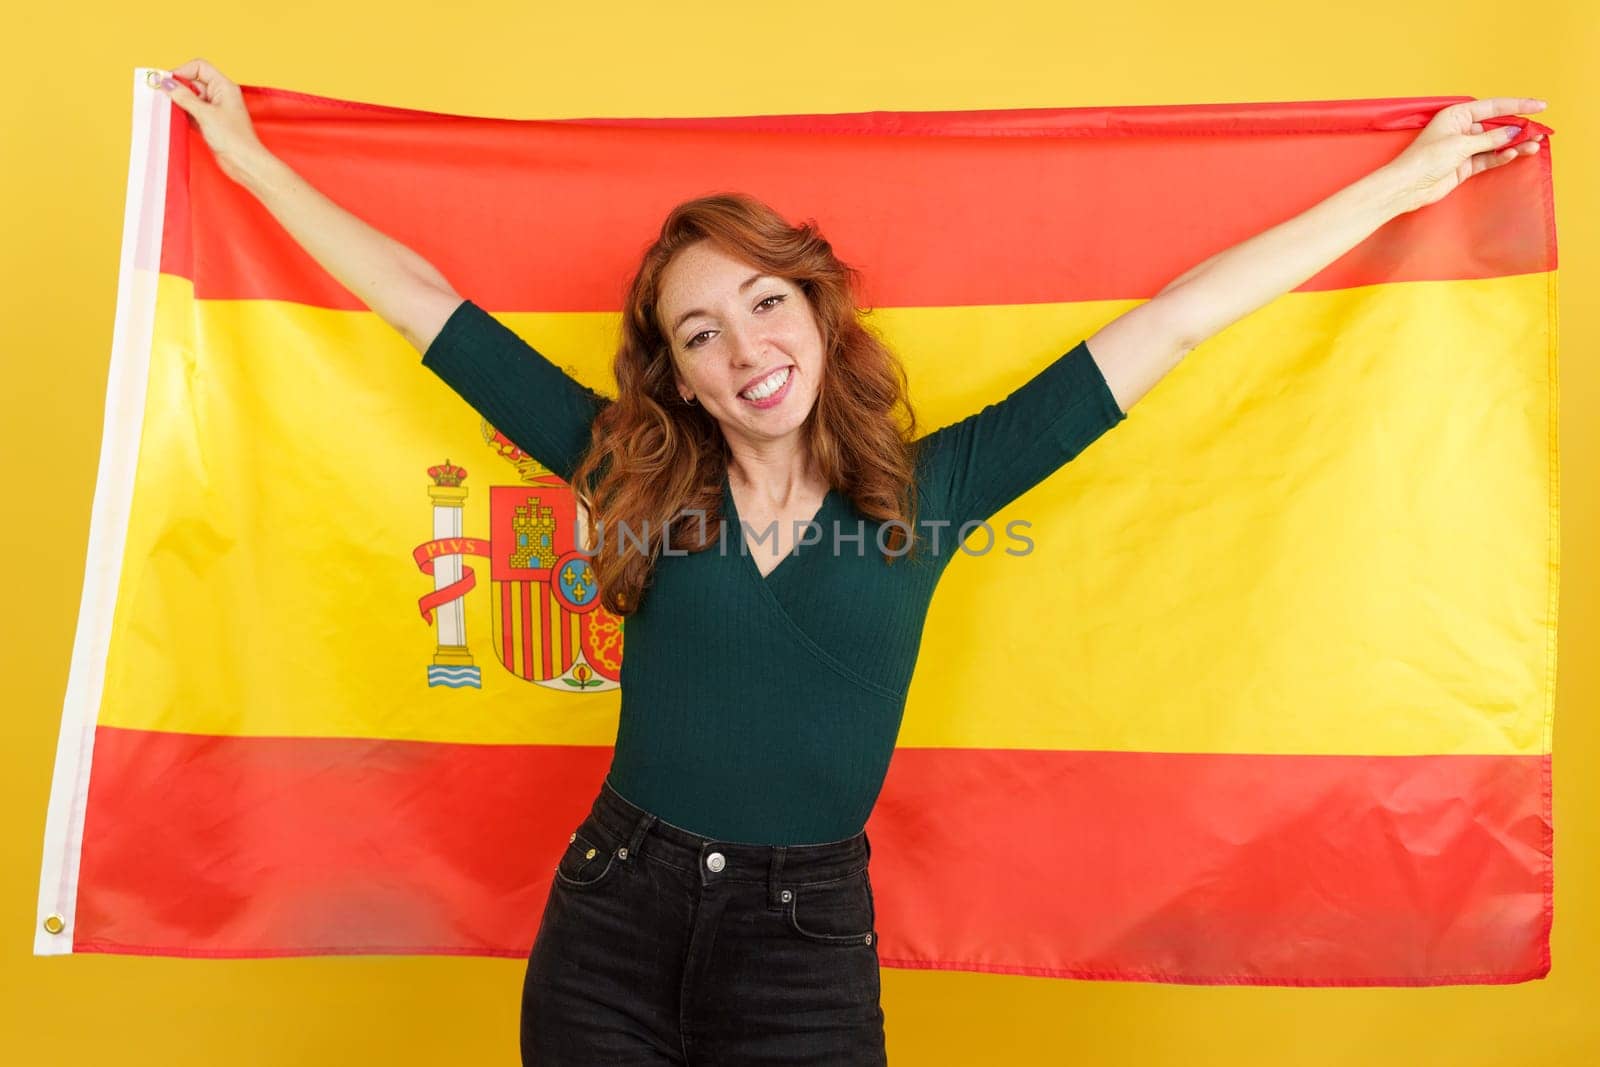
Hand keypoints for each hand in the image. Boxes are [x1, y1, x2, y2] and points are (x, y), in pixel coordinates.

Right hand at [154, 58, 266, 185]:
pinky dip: (182, 113)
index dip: (182, 71)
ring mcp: (215, 109)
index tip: (167, 81)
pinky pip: (191, 112)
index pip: (199, 67)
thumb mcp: (205, 114)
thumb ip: (184, 97)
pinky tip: (174, 118)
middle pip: (193, 81)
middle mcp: (220, 95)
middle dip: (177, 87)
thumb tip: (166, 83)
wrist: (245, 163)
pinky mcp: (210, 122)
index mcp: (224, 86)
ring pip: (191, 97)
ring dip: (178, 101)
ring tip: (167, 108)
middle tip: (162, 95)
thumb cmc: (234, 138)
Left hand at [1386, 97, 1546, 213]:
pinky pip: (1489, 158)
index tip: (1540, 106)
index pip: (1494, 106)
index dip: (1518, 105)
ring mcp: (1464, 148)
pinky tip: (1515, 154)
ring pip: (1496, 142)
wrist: (1407, 186)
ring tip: (1534, 144)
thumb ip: (1489, 138)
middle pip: (1497, 125)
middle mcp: (1462, 128)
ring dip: (1515, 144)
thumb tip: (1513, 132)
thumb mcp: (1461, 144)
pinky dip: (1502, 156)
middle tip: (1540, 130)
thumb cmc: (1426, 159)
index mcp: (1457, 114)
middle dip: (1519, 127)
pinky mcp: (1465, 165)